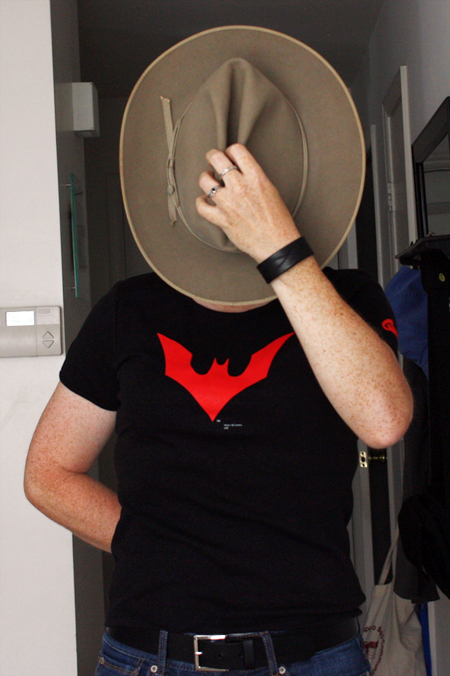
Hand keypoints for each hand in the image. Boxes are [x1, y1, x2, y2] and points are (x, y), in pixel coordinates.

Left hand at [196, 144, 299, 262]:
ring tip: (209, 180)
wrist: (277, 244)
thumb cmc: (278, 219)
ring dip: (205, 179)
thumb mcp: (271, 190)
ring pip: (205, 181)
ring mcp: (229, 203)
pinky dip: (200, 202)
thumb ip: (254, 177)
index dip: (230, 151)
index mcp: (256, 177)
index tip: (229, 157)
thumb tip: (239, 170)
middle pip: (216, 159)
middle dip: (212, 157)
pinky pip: (201, 207)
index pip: (236, 150)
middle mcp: (240, 187)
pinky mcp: (221, 219)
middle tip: (212, 161)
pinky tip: (204, 200)